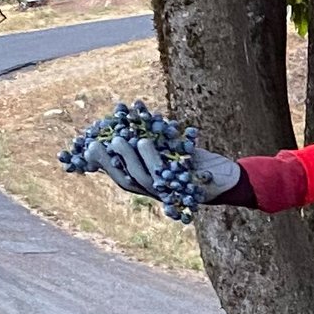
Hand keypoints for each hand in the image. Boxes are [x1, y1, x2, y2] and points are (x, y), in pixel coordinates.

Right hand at [81, 132, 246, 204]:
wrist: (228, 177)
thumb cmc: (195, 162)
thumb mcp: (170, 149)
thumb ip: (149, 142)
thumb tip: (126, 120)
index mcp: (148, 185)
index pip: (119, 177)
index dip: (101, 164)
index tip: (86, 146)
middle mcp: (156, 192)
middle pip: (126, 180)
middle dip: (109, 162)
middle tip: (97, 143)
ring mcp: (170, 193)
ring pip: (144, 176)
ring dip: (131, 156)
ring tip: (123, 137)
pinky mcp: (187, 189)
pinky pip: (167, 172)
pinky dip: (157, 155)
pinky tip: (149, 138)